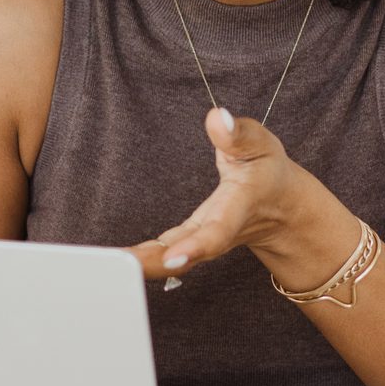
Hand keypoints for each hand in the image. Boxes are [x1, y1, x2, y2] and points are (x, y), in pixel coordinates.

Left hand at [129, 107, 297, 283]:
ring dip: (139, 265)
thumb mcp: (260, 144)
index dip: (197, 246)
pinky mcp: (187, 241)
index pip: (218, 230)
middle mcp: (218, 232)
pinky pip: (161, 254)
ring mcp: (200, 240)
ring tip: (105, 264)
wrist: (280, 206)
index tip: (173, 258)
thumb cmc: (267, 170)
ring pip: (170, 259)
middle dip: (155, 264)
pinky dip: (139, 259)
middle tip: (120, 268)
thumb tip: (217, 117)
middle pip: (186, 254)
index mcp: (238, 207)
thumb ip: (237, 134)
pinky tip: (114, 261)